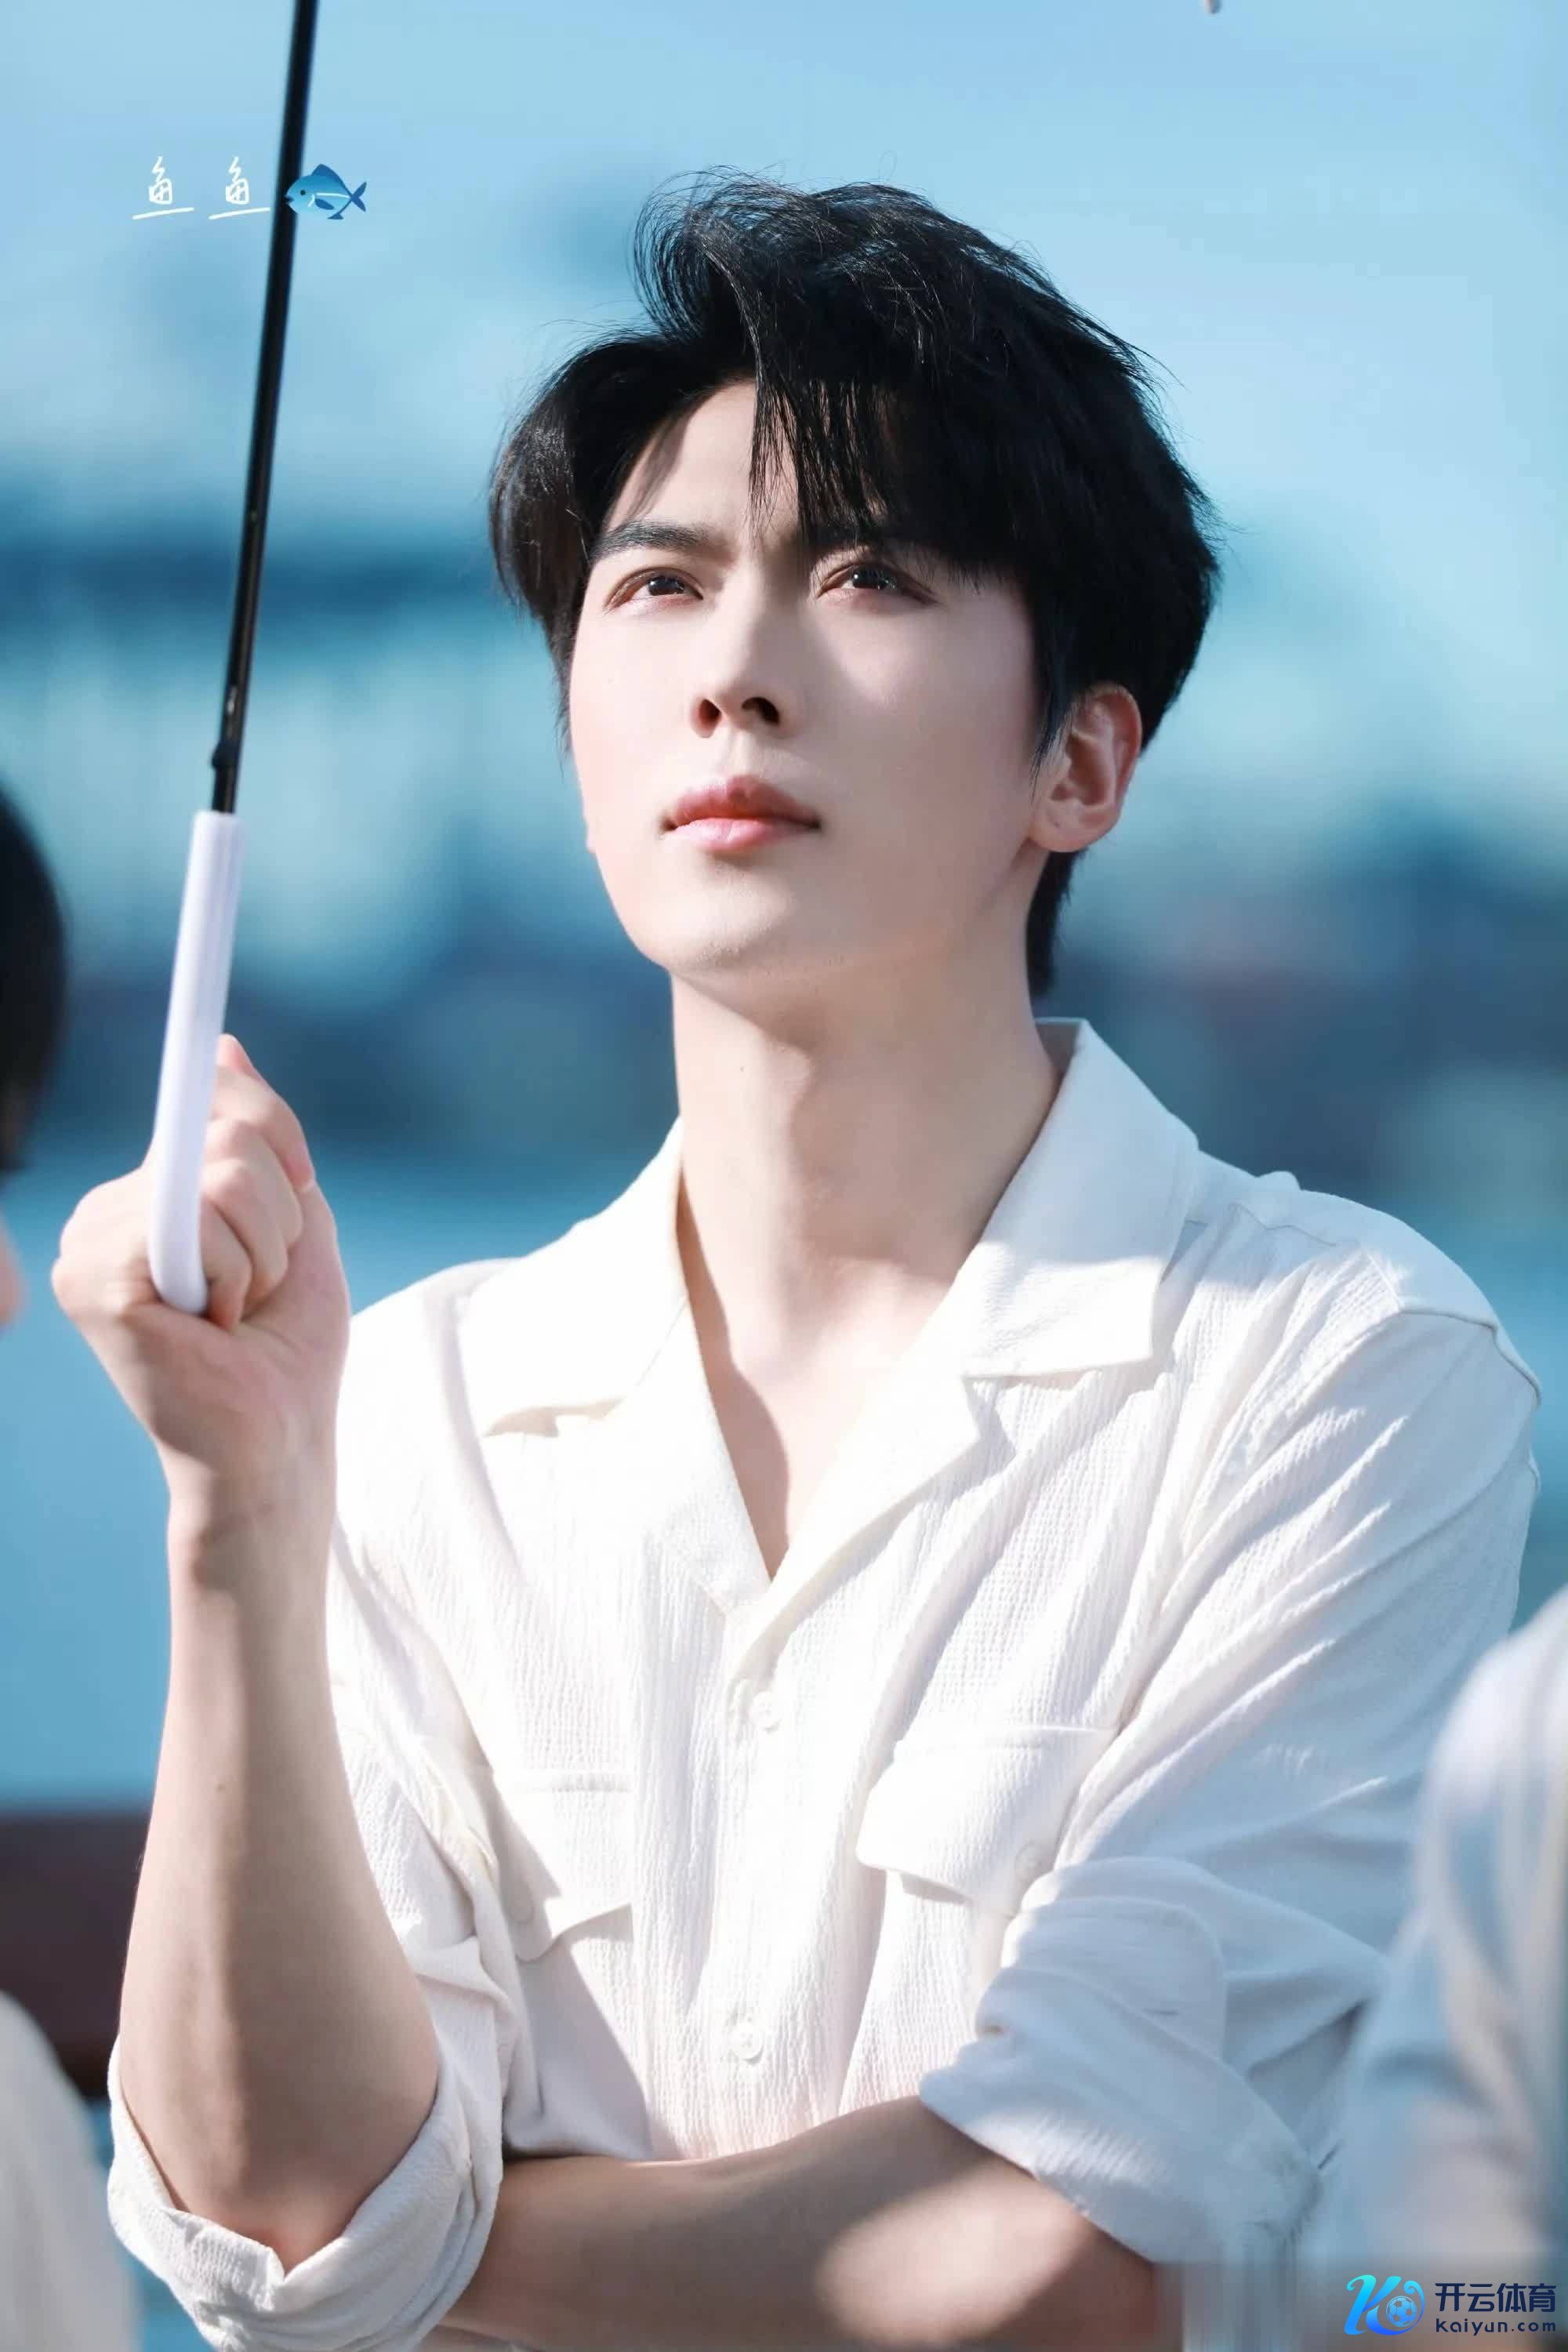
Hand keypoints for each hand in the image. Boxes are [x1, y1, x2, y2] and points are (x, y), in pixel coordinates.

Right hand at [51, 1034, 349, 1524]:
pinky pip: (197, 1227)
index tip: (299, 1183)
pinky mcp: (92, 1284)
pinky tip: (212, 1326)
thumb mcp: (295, 1220)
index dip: (267, 1128)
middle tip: (258, 1289)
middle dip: (279, 1216)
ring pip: (217, 1177)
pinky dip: (236, 1277)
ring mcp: (88, 1247)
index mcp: (147, 1197)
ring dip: (264, 1254)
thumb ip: (258, 1137)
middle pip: (225, 1134)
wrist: (279, 1440)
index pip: (208, 1106)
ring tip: (236, 1312)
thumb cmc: (288, 1345)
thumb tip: (224, 1047)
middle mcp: (105, 1214)